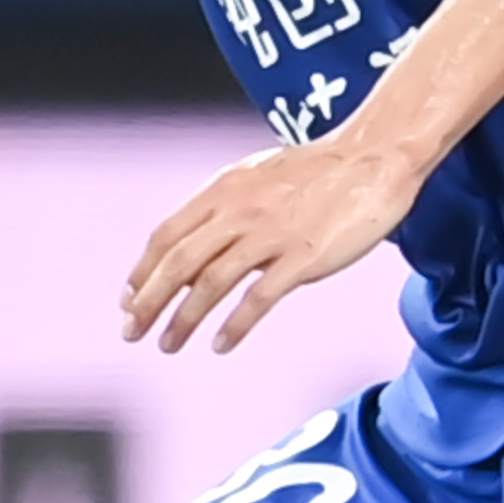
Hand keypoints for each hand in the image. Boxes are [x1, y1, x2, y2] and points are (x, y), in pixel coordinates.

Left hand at [123, 127, 422, 354]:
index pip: (167, 235)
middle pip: (179, 263)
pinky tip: (221, 344)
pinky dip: (235, 325)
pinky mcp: (304, 256)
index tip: (128, 299)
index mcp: (224, 190)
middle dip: (148, 302)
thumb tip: (200, 247)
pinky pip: (259, 298)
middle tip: (131, 332)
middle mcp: (240, 211)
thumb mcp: (259, 178)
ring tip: (168, 345)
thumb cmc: (320, 170)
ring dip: (183, 319)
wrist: (375, 157)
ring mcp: (271, 234)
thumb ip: (227, 209)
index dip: (142, 271)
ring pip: (211, 283)